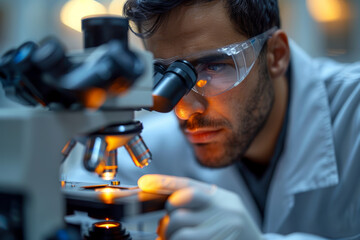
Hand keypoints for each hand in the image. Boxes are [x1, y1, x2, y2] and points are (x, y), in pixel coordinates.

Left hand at [138, 174, 262, 239]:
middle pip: (178, 205)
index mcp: (221, 198)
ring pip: (178, 229)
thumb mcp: (222, 208)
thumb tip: (170, 201)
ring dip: (169, 235)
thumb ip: (199, 201)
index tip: (145, 183)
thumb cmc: (236, 229)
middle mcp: (222, 210)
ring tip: (170, 239)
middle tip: (165, 229)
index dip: (164, 182)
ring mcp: (219, 229)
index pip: (188, 185)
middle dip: (166, 219)